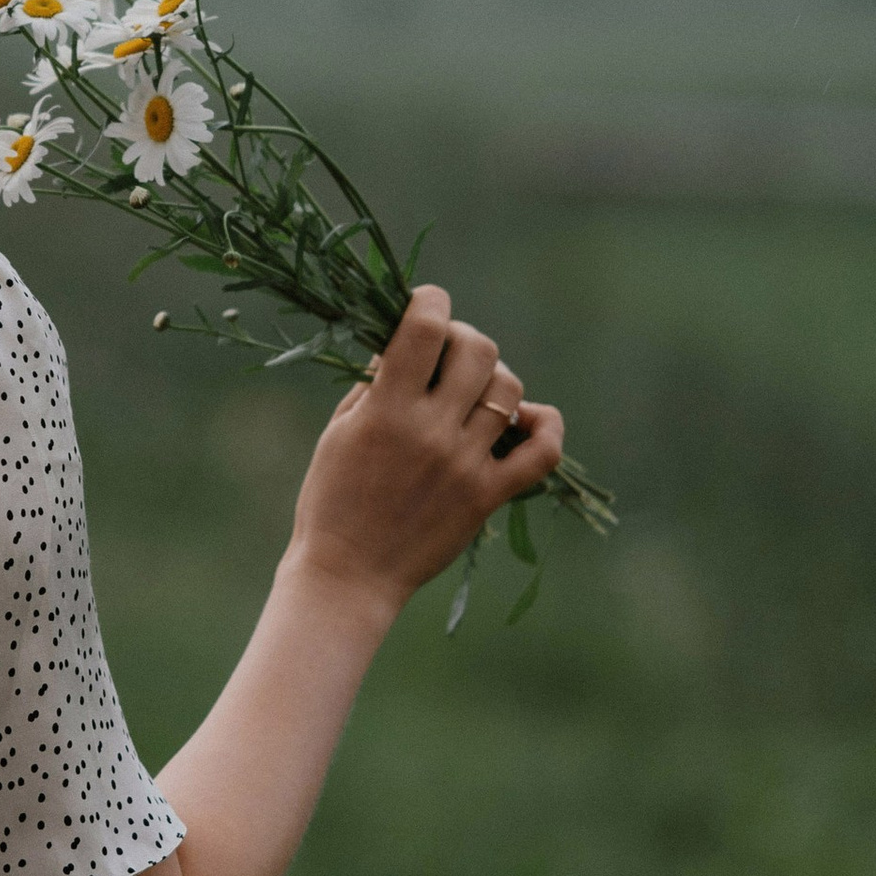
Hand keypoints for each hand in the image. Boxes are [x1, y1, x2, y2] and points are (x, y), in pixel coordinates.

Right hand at [285, 285, 564, 613]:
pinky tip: (528, 419)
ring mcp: (466, 465)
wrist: (348, 576)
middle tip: (446, 354)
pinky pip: (542, 452)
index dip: (431, 300)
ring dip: (493, 379)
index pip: (425, 329)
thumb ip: (374, 384)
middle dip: (463, 338)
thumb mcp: (339, 431)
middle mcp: (433, 432)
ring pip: (509, 391)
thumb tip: (405, 344)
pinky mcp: (489, 497)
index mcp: (387, 410)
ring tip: (472, 393)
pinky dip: (544, 426)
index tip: (426, 302)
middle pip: (478, 350)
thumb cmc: (331, 500)